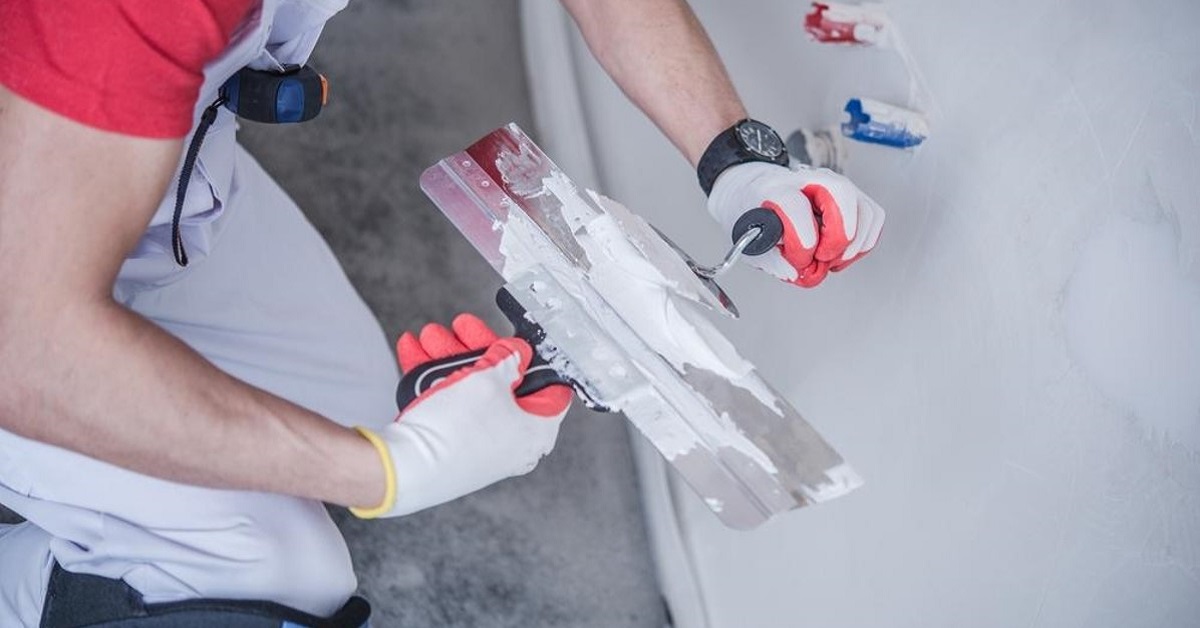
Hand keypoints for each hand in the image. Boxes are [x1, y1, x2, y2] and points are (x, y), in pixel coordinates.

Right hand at [351, 314, 571, 517]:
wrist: (404, 468)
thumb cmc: (454, 432)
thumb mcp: (489, 379)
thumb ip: (509, 358)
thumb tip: (518, 353)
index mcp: (537, 430)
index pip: (548, 386)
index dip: (531, 356)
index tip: (515, 339)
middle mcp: (514, 442)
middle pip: (503, 382)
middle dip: (475, 348)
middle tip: (461, 329)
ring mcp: (482, 445)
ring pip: (470, 390)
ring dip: (449, 358)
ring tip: (430, 335)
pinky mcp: (454, 446)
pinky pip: (449, 405)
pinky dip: (433, 378)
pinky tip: (416, 351)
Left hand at [707, 162, 884, 286]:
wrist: (755, 193)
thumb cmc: (755, 216)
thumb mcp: (752, 242)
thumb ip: (776, 261)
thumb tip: (803, 273)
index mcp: (776, 188)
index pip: (795, 205)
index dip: (801, 240)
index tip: (800, 260)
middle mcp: (809, 180)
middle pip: (842, 194)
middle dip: (838, 237)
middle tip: (823, 258)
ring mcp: (835, 185)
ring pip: (865, 209)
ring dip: (854, 245)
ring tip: (831, 260)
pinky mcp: (853, 197)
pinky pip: (874, 218)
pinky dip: (863, 243)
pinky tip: (841, 254)